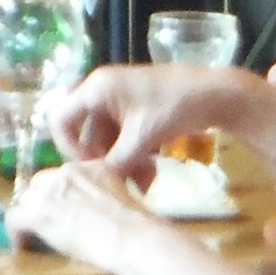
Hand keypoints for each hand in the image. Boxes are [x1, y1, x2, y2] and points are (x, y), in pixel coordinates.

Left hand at [6, 160, 151, 261]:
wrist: (127, 234)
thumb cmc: (136, 224)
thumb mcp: (124, 196)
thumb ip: (110, 193)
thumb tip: (107, 210)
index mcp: (89, 167)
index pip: (64, 175)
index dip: (61, 192)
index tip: (65, 208)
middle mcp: (66, 173)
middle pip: (41, 182)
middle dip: (43, 200)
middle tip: (50, 220)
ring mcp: (49, 191)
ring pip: (27, 198)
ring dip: (31, 214)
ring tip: (36, 233)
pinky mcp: (37, 212)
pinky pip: (14, 217)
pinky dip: (16, 232)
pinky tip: (22, 244)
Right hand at [46, 62, 246, 177]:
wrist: (215, 94)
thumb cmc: (175, 107)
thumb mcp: (142, 138)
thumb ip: (116, 163)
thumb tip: (97, 186)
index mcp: (96, 88)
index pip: (60, 118)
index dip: (68, 147)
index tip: (90, 170)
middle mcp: (102, 91)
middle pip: (85, 132)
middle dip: (102, 161)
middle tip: (119, 183)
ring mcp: (119, 100)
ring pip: (106, 139)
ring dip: (121, 162)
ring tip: (144, 183)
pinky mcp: (135, 110)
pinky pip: (122, 137)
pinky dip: (133, 156)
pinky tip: (150, 173)